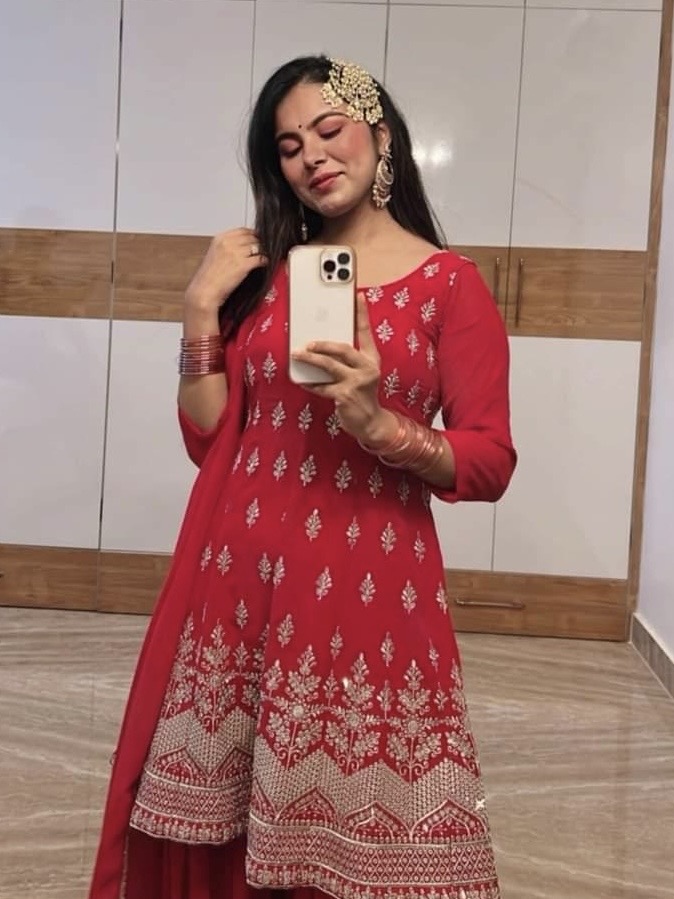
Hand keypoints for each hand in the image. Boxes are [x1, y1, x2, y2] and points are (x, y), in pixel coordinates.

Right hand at [185, 228, 267, 312]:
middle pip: (251, 237)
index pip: (242, 230)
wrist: (205, 290)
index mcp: (220, 239)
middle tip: (262, 249)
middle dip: (258, 243)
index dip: (252, 234)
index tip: (257, 238)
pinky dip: (264, 261)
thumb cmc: (208, 277)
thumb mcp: (214, 254)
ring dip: (262, 252)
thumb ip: (226, 247)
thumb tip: (241, 245)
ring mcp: (236, 253)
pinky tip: (264, 264)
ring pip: (257, 246)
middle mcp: (228, 243)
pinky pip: (260, 258)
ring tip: (263, 256)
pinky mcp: (243, 265)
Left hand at [291, 293, 396, 443]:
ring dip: (311, 359)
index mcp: (371, 358)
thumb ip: (347, 359)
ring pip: (329, 365)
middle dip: (322, 343)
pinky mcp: (346, 396)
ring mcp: (357, 382)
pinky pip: (322, 386)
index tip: (358, 295)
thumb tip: (320, 344)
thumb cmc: (361, 393)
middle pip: (343, 348)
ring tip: (297, 354)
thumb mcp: (360, 373)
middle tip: (307, 341)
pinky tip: (302, 380)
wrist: (370, 422)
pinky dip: (311, 383)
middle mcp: (368, 368)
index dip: (361, 314)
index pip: (365, 332)